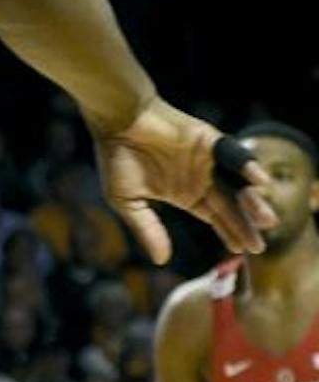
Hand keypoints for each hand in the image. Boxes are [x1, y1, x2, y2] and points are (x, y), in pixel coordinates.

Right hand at [92, 97, 273, 263]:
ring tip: (265, 221)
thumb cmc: (117, 157)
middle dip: (246, 225)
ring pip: (238, 184)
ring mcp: (209, 160)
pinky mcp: (211, 140)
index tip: (241, 251)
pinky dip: (248, 167)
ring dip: (253, 201)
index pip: (215, 217)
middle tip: (259, 246)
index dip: (229, 233)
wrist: (117, 120)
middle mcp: (202, 178)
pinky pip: (234, 155)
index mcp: (186, 193)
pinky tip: (259, 182)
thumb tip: (162, 260)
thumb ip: (147, 229)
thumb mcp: (128, 201)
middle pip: (231, 206)